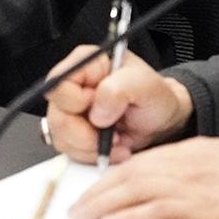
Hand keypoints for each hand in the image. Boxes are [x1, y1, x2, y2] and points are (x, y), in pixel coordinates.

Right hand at [43, 44, 192, 162]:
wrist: (161, 121)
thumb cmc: (154, 98)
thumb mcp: (147, 86)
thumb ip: (120, 89)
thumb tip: (96, 110)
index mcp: (87, 63)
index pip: (59, 82)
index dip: (77, 102)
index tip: (102, 111)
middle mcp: (74, 84)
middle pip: (57, 115)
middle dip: (85, 134)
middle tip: (112, 135)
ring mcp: (71, 110)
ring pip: (60, 136)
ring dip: (90, 147)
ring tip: (117, 142)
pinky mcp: (73, 131)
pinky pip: (69, 150)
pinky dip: (91, 155)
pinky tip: (111, 149)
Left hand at [69, 138, 218, 218]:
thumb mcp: (215, 162)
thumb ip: (188, 171)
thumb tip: (165, 187)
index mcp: (185, 153)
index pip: (136, 164)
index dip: (109, 178)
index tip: (91, 191)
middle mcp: (180, 165)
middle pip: (127, 176)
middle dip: (97, 192)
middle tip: (75, 208)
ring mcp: (187, 185)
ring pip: (134, 190)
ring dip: (103, 204)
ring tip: (83, 216)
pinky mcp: (198, 207)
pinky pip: (156, 210)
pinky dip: (131, 216)